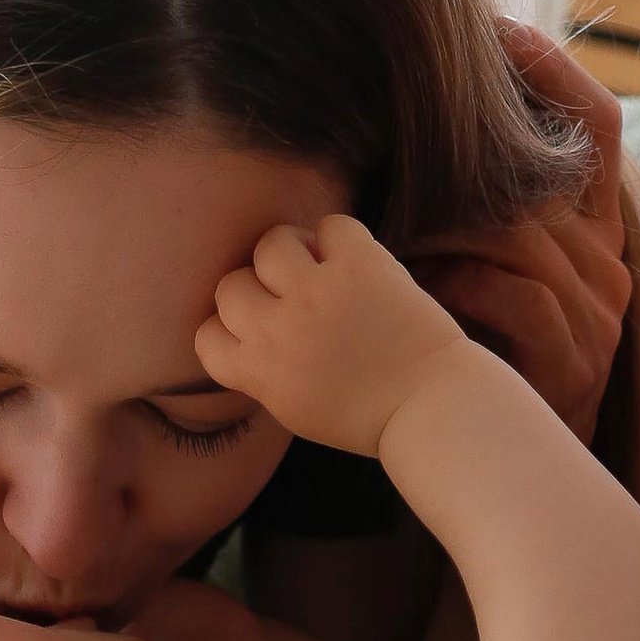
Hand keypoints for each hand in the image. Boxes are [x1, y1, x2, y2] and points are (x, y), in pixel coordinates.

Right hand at [199, 214, 472, 459]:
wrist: (432, 406)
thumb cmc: (367, 414)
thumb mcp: (294, 408)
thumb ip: (262, 369)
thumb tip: (245, 330)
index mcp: (259, 372)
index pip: (207, 334)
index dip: (232, 327)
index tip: (260, 327)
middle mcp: (280, 330)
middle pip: (230, 286)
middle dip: (259, 290)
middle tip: (291, 296)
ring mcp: (318, 292)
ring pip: (270, 244)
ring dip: (292, 252)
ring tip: (316, 266)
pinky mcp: (359, 266)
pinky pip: (330, 226)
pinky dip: (340, 238)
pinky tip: (353, 261)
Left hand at [411, 23, 631, 442]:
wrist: (522, 467)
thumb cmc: (489, 361)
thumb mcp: (496, 273)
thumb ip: (484, 214)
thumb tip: (418, 131)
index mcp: (598, 231)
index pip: (602, 125)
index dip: (558, 70)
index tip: (502, 27)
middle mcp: (609, 263)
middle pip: (543, 179)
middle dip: (466, 162)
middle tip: (400, 137)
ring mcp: (598, 312)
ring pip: (520, 235)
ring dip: (446, 229)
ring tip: (391, 225)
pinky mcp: (573, 358)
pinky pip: (513, 295)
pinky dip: (457, 285)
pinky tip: (415, 287)